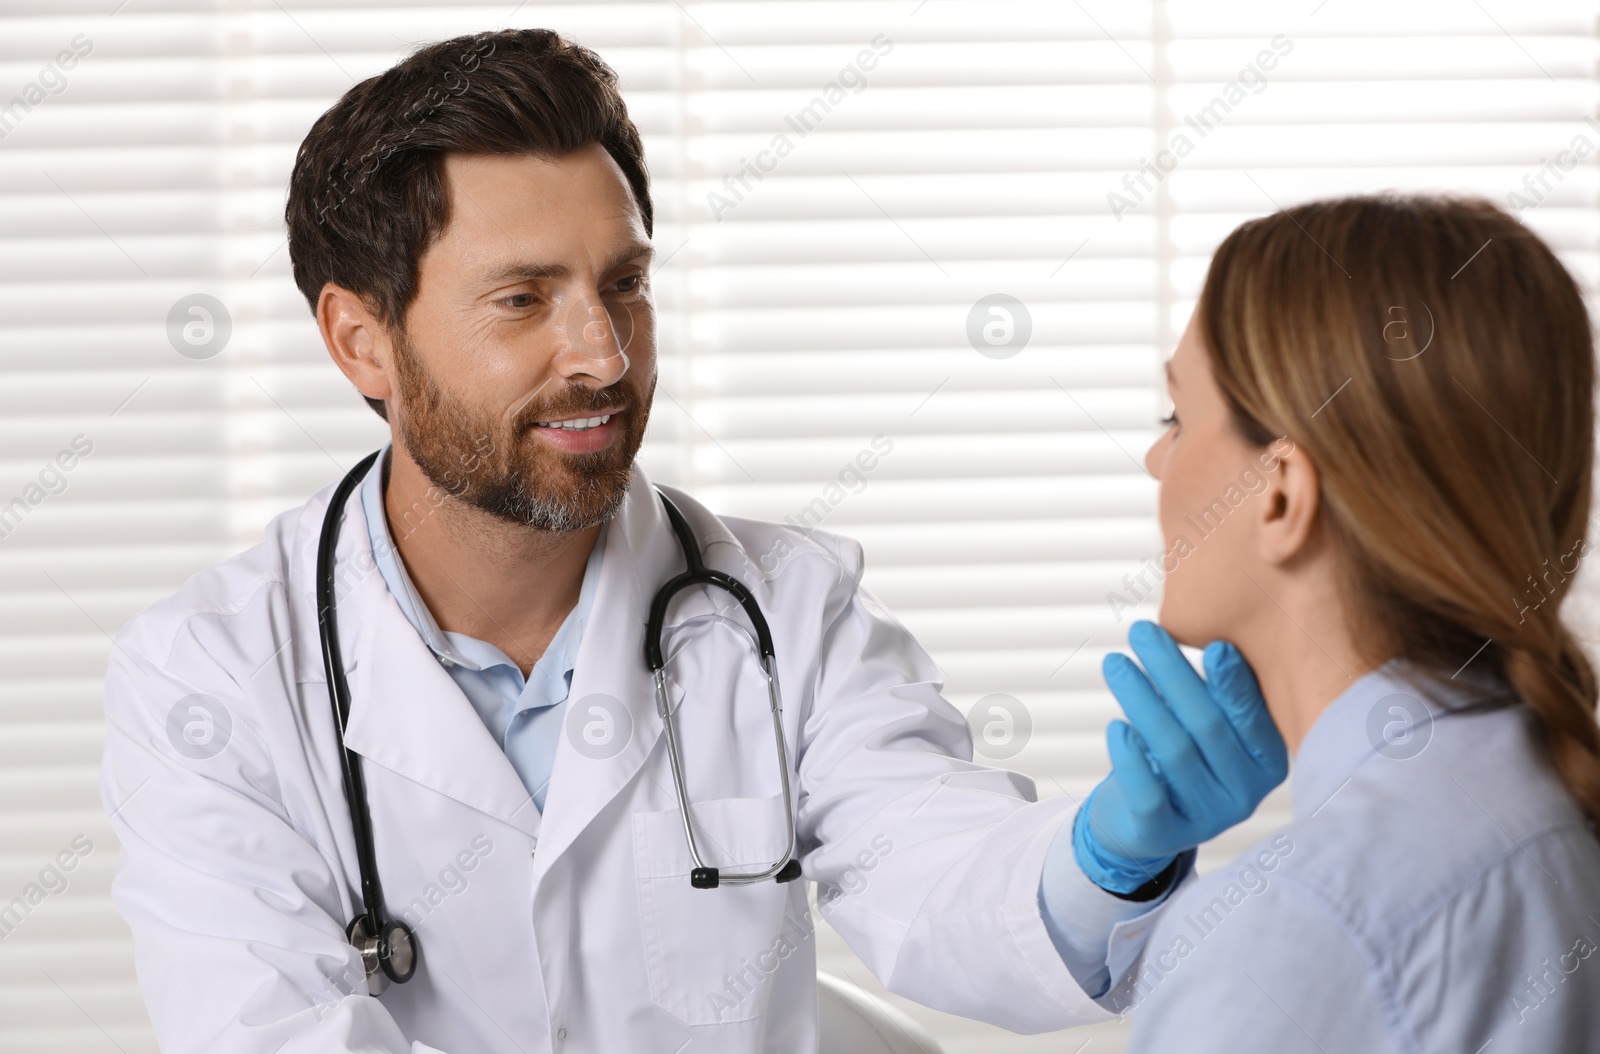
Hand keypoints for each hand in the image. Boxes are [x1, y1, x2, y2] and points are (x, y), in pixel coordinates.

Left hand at [1073, 620, 1287, 893]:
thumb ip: (1218, 689)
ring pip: (1174, 752)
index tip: (1213, 646)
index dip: (1234, 684)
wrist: (1146, 820)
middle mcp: (1245, 794)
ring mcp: (1206, 819)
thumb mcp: (1209, 721)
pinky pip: (1148, 794)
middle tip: (1142, 632)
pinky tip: (1115, 726)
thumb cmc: (1184, 751)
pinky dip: (1130, 758)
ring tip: (1115, 662)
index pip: (1253, 719)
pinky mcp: (1163, 835)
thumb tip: (1212, 636)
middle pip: (1208, 726)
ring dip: (1141, 700)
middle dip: (1172, 674)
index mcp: (1268, 761)